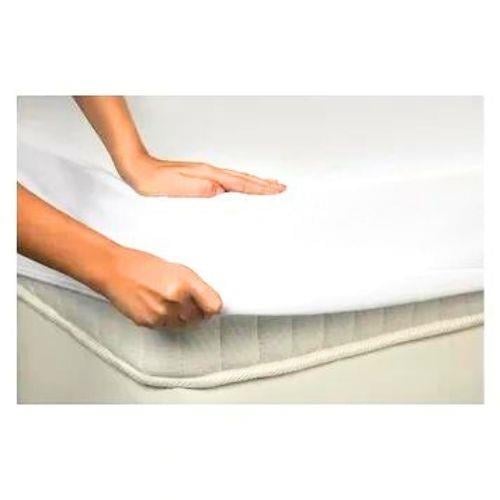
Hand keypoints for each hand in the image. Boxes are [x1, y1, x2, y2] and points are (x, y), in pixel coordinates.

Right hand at [101, 246, 222, 327]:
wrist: (114, 270)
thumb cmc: (142, 265)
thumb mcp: (177, 268)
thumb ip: (195, 287)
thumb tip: (209, 302)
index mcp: (185, 281)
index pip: (214, 306)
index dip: (211, 306)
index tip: (209, 304)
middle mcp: (175, 298)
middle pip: (199, 318)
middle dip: (195, 311)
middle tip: (183, 299)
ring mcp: (162, 313)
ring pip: (184, 325)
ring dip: (180, 317)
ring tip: (167, 300)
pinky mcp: (150, 322)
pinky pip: (167, 327)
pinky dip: (165, 319)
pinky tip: (156, 305)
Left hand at [120, 154, 285, 196]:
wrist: (138, 169)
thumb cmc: (153, 182)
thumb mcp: (175, 188)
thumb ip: (198, 188)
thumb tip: (219, 189)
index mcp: (207, 175)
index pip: (239, 183)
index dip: (259, 188)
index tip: (275, 190)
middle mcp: (209, 171)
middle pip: (243, 177)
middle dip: (263, 183)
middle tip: (281, 187)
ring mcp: (206, 172)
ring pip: (237, 177)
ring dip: (254, 181)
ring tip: (268, 184)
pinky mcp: (201, 175)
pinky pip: (228, 179)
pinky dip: (240, 182)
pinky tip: (240, 185)